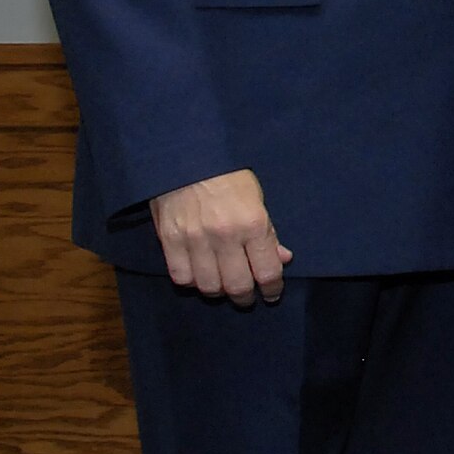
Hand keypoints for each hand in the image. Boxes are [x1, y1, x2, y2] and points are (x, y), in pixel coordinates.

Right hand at [149, 169, 292, 305]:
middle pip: (237, 286)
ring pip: (209, 287)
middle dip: (246, 297)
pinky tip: (200, 275)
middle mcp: (225, 236)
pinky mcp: (170, 241)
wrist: (188, 156)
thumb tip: (283, 259)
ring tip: (224, 286)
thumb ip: (269, 233)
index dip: (272, 289)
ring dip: (219, 292)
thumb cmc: (229, 175)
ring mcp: (195, 240)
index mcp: (253, 223)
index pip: (267, 271)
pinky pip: (182, 277)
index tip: (272, 294)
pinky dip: (192, 282)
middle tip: (248, 297)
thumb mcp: (258, 198)